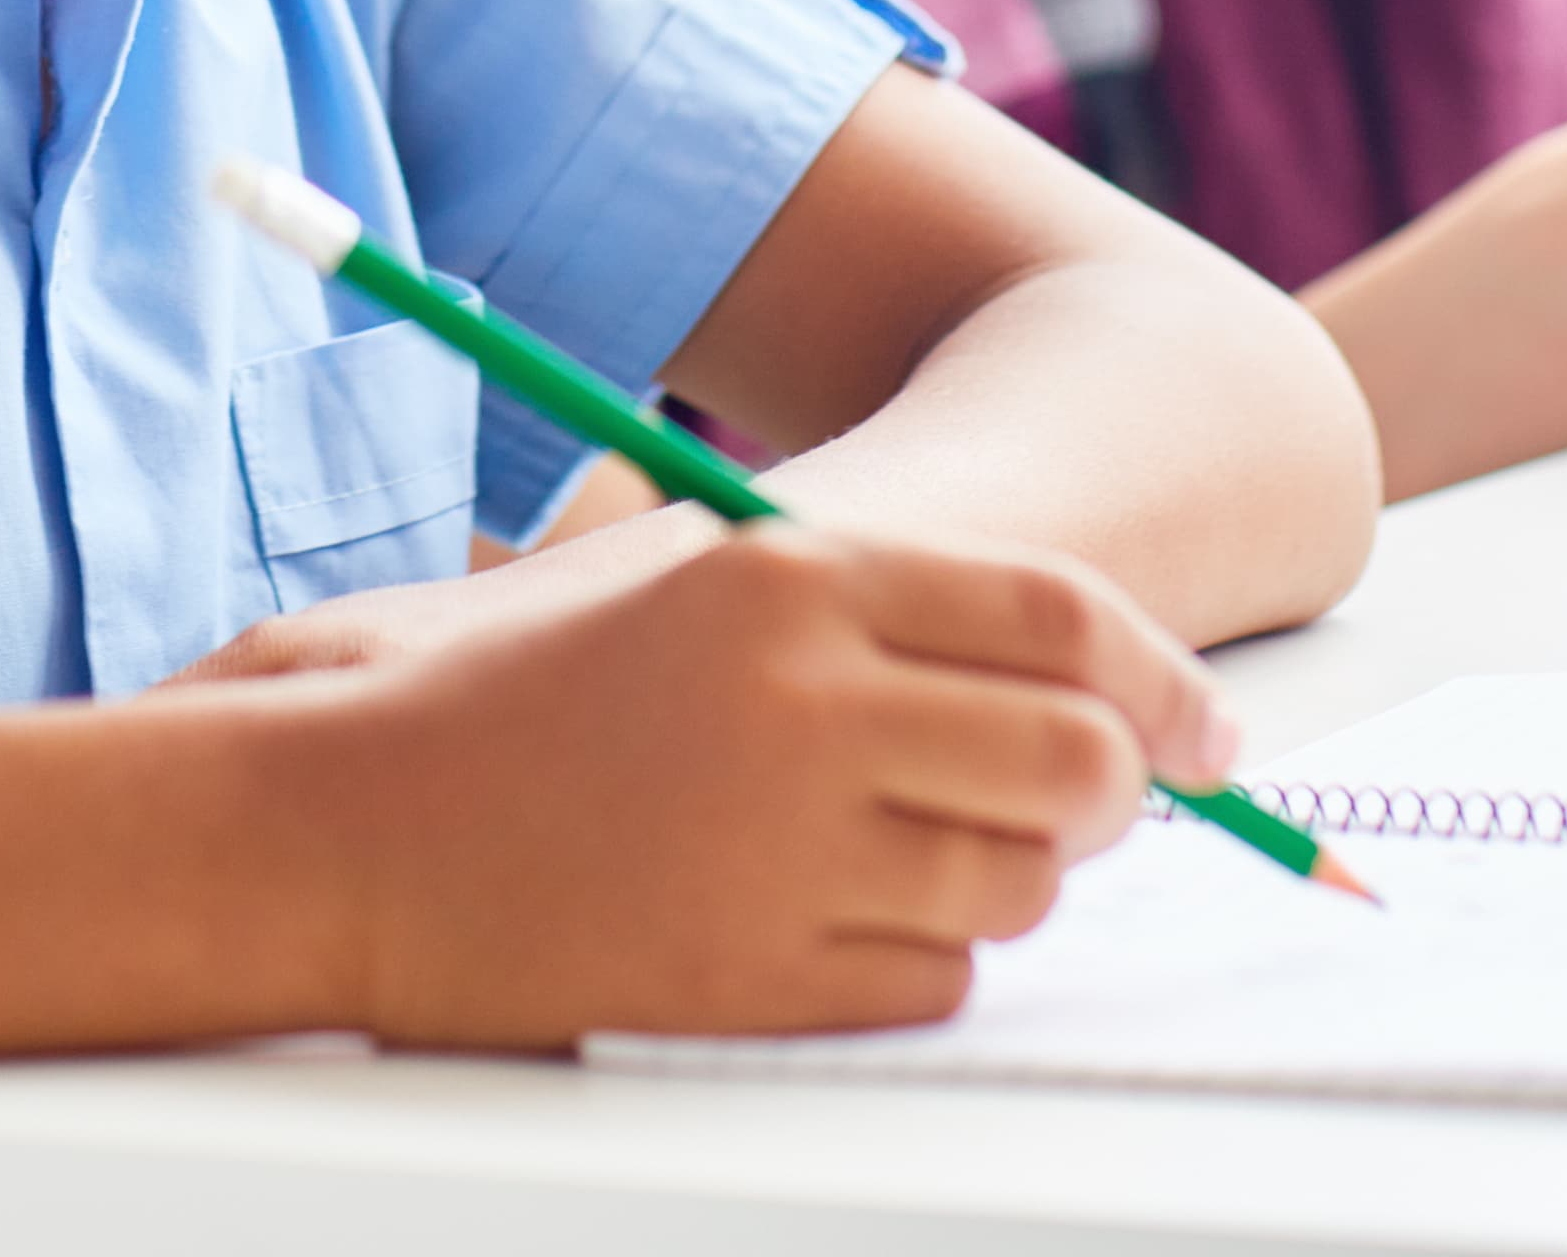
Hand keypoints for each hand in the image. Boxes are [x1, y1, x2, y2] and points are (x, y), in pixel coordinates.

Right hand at [302, 518, 1230, 1048]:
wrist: (356, 820)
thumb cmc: (533, 694)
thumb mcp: (705, 592)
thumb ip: (882, 623)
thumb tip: (1091, 686)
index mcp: (797, 580)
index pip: (1066, 619)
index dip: (1167, 679)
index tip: (1210, 729)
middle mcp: (811, 707)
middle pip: (1081, 762)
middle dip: (1120, 797)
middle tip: (1099, 808)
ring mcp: (787, 850)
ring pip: (1019, 883)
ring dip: (1006, 877)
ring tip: (908, 851)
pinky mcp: (759, 978)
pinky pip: (933, 985)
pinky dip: (920, 963)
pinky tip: (831, 919)